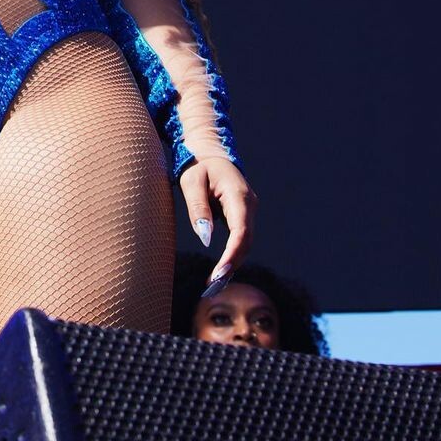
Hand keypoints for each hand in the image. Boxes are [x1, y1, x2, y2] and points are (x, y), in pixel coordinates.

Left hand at [179, 158, 256, 294]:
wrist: (208, 152)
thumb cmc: (196, 164)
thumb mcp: (191, 182)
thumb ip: (198, 208)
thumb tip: (205, 239)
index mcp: (238, 195)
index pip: (241, 231)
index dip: (232, 255)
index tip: (220, 273)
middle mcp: (248, 205)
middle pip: (246, 242)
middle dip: (232, 266)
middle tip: (212, 288)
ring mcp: (248, 210)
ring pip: (245, 243)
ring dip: (232, 264)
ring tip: (212, 286)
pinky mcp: (242, 215)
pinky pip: (240, 239)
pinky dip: (231, 256)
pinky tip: (218, 273)